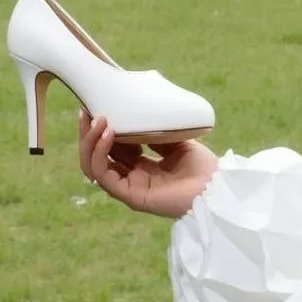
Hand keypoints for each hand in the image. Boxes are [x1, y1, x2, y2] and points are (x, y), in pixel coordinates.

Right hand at [79, 110, 219, 219]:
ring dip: (90, 142)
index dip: (100, 129)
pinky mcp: (130, 195)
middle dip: (88, 133)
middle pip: (96, 157)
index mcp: (141, 165)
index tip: (97, 106)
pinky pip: (104, 175)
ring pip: (93, 166)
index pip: (110, 147)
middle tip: (86, 111)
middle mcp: (131, 177)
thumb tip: (133, 113)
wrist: (215, 186)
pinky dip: (100, 154)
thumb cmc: (201, 165)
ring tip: (97, 120)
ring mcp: (128, 187)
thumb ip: (152, 131)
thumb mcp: (173, 139)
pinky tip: (108, 134)